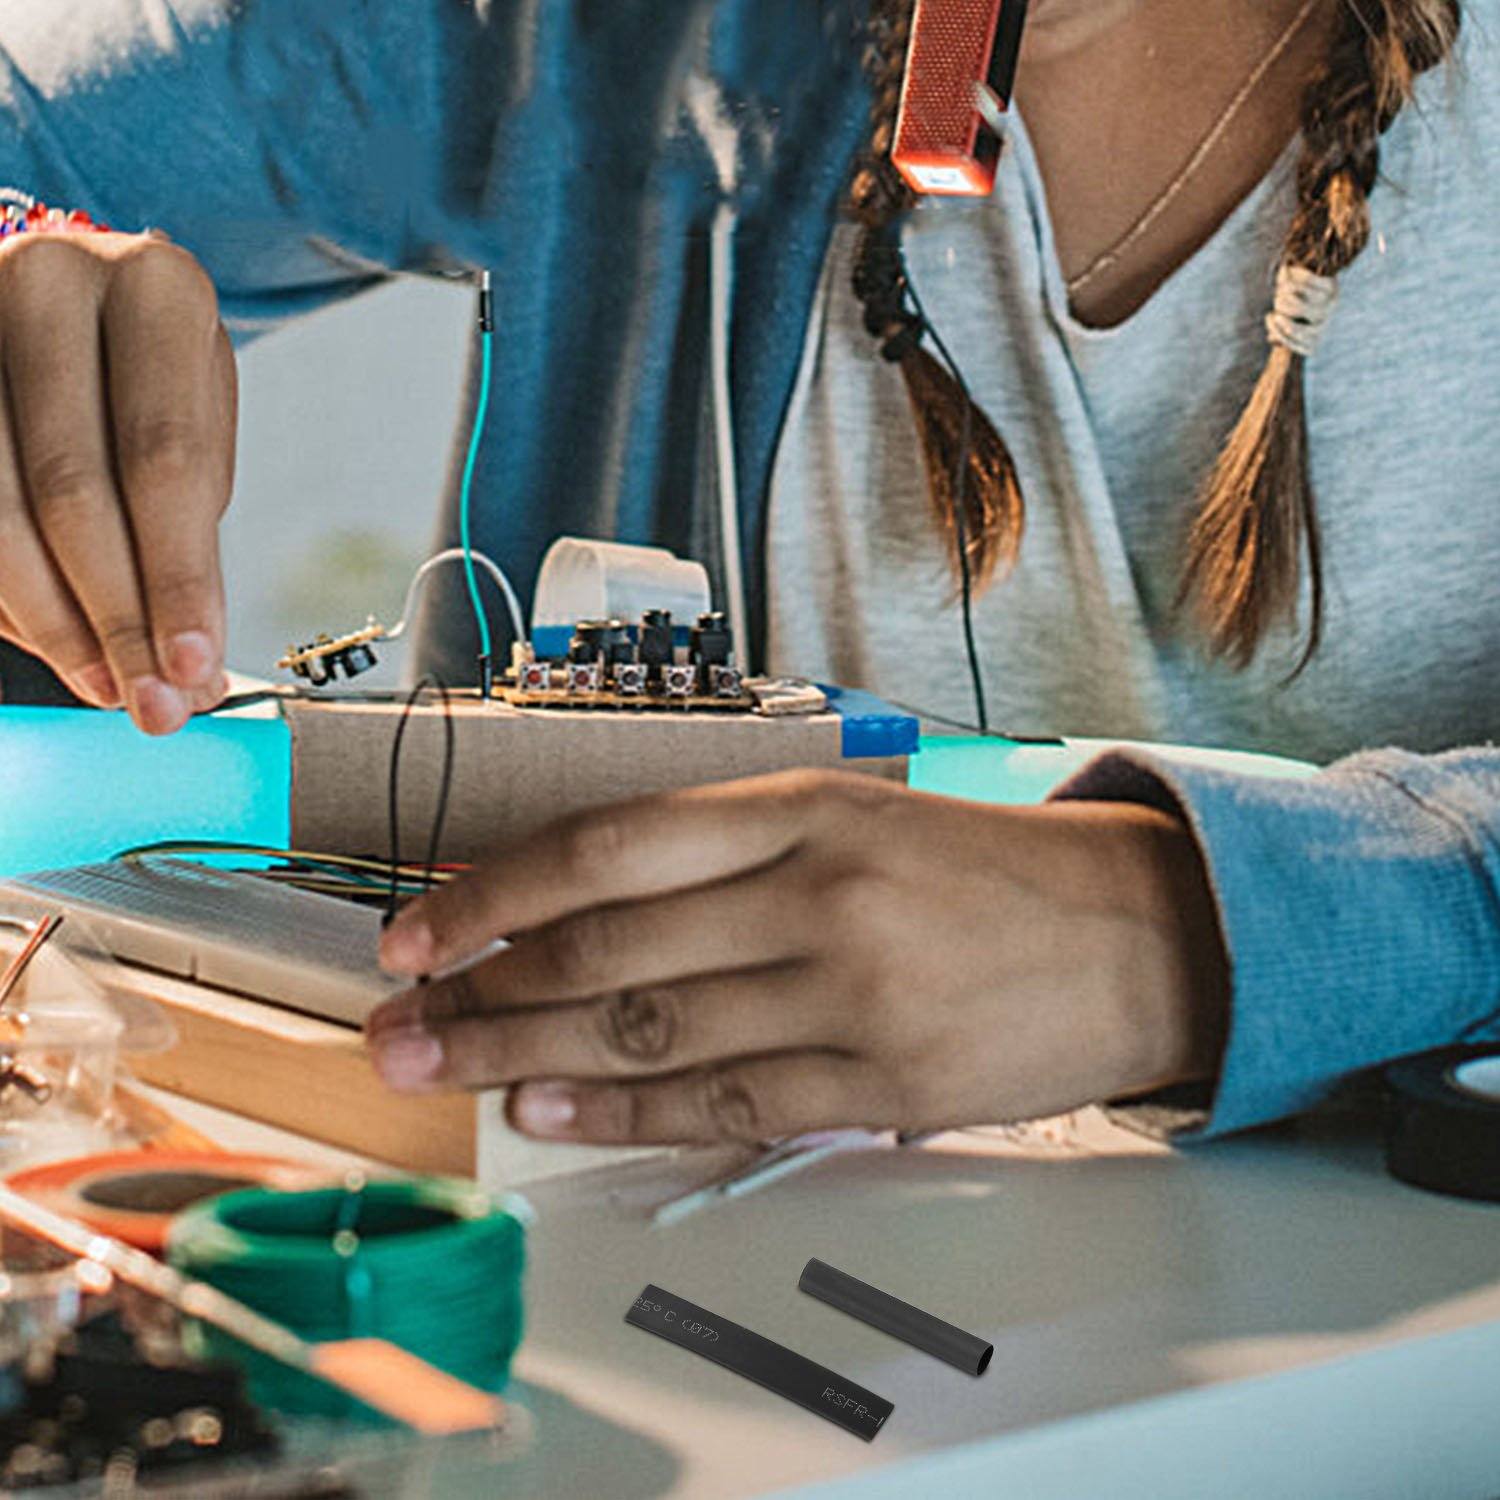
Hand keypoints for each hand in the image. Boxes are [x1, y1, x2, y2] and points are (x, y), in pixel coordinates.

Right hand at [0, 231, 235, 732]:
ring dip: (50, 620)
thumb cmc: (142, 379)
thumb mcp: (191, 435)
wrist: (63, 306)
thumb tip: (189, 674)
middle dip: (114, 617)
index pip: (165, 461)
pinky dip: (3, 594)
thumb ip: (189, 543)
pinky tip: (44, 636)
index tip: (193, 669)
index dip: (176, 578)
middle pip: (72, 489)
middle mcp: (50, 278)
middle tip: (147, 700)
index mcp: (156, 288)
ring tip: (103, 683)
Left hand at [367, 771, 1229, 1143]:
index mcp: (805, 808)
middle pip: (609, 946)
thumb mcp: (860, 816)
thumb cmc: (982, 868)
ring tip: (446, 1069)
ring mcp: (853, 995)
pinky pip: (728, 1105)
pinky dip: (629, 1116)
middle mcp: (818, 893)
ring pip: (653, 1029)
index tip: (415, 926)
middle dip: (482, 989)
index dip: (494, 891)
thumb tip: (581, 901)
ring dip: (529, 1056)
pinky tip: (556, 1117)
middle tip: (397, 1022)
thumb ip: (730, 854)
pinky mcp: (885, 1085)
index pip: (608, 846)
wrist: (1136, 931)